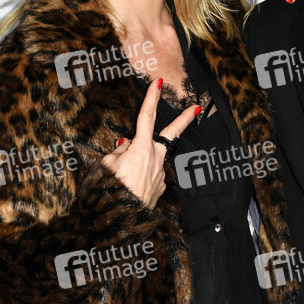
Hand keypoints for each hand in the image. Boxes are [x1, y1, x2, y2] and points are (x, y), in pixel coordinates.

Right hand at [101, 79, 198, 207]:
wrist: (120, 220)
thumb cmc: (108, 191)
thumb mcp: (107, 165)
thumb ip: (120, 152)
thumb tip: (126, 147)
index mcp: (141, 148)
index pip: (146, 117)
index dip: (151, 98)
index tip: (158, 82)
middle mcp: (156, 158)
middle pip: (170, 134)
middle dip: (184, 119)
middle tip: (196, 107)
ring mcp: (160, 173)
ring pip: (151, 159)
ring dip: (140, 163)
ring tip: (123, 178)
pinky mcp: (160, 187)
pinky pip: (150, 175)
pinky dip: (140, 177)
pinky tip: (130, 188)